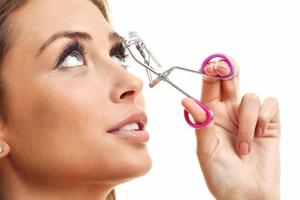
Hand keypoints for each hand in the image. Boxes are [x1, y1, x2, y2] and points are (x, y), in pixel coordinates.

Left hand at [182, 59, 279, 199]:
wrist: (247, 194)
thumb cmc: (222, 175)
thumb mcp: (205, 150)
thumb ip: (200, 124)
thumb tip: (187, 101)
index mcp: (212, 115)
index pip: (210, 87)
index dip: (210, 72)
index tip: (210, 64)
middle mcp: (230, 112)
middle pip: (231, 80)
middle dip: (229, 69)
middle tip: (226, 66)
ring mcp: (249, 117)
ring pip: (250, 97)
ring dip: (246, 122)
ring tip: (242, 147)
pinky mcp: (268, 123)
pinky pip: (270, 104)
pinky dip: (263, 119)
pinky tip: (259, 136)